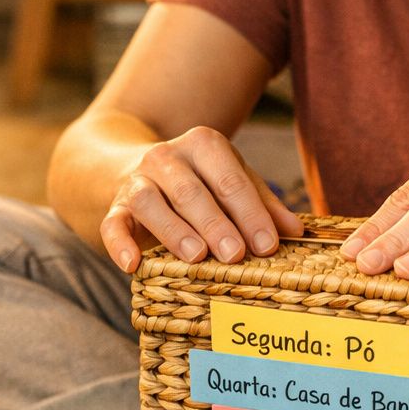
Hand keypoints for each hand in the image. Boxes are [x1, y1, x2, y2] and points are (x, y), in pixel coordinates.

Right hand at [101, 126, 304, 271]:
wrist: (134, 169)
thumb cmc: (199, 182)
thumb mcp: (232, 183)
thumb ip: (262, 205)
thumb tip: (296, 232)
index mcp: (203, 145)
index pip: (231, 179)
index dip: (251, 213)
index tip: (268, 245)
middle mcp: (167, 157)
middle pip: (192, 191)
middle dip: (216, 223)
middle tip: (236, 254)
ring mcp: (136, 181)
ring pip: (151, 202)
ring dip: (174, 230)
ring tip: (196, 256)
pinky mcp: (115, 206)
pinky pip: (112, 223)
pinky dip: (119, 243)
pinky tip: (132, 264)